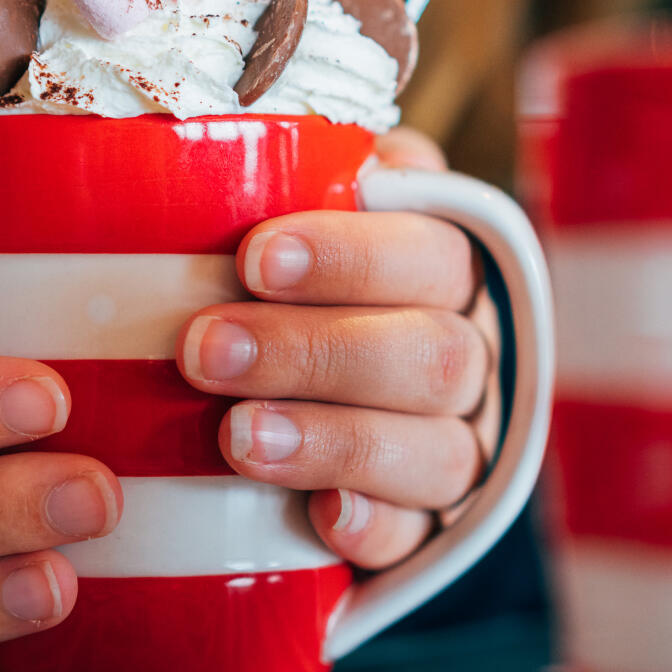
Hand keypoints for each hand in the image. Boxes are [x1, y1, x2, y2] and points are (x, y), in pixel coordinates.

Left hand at [177, 128, 501, 568]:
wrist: (311, 403)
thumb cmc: (285, 291)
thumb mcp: (292, 219)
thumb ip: (294, 179)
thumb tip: (254, 134)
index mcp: (439, 270)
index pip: (429, 253)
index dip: (352, 256)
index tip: (255, 256)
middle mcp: (463, 357)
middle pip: (432, 354)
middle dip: (317, 352)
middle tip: (207, 350)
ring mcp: (453, 446)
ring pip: (436, 450)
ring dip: (335, 441)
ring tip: (237, 438)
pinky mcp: (425, 528)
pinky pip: (420, 536)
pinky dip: (373, 526)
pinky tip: (321, 518)